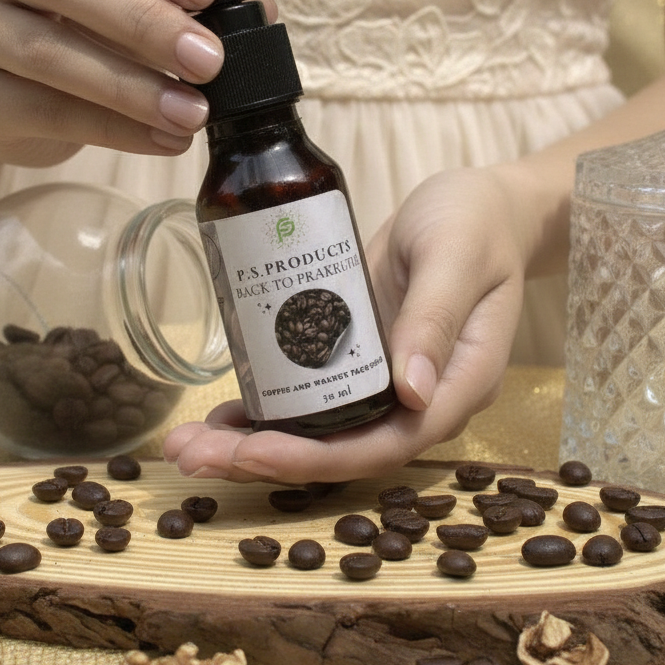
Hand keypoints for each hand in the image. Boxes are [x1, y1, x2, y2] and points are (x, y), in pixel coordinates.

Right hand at [0, 0, 224, 166]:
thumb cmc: (74, 31)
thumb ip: (179, 2)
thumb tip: (261, 16)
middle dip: (146, 23)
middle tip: (209, 61)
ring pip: (53, 53)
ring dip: (133, 87)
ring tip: (193, 113)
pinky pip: (50, 111)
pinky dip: (117, 130)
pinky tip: (164, 140)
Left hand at [162, 166, 530, 483]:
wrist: (475, 205)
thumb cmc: (474, 224)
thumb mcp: (456, 258)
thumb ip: (436, 319)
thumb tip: (412, 393)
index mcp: (457, 384)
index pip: (386, 443)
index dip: (319, 459)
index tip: (254, 453)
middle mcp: (418, 396)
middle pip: (341, 448)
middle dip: (264, 457)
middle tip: (191, 454)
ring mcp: (384, 377)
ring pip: (320, 427)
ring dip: (253, 439)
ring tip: (189, 442)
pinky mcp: (358, 353)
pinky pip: (313, 392)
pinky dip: (269, 405)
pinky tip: (224, 410)